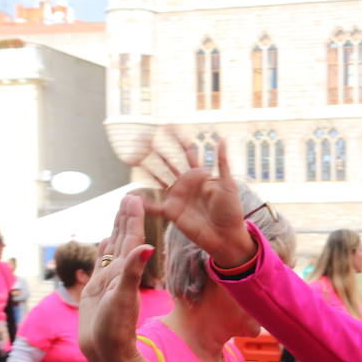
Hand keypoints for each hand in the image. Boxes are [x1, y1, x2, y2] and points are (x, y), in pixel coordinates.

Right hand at [79, 198, 150, 361]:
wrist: (107, 353)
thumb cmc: (115, 328)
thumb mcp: (124, 297)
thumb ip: (133, 271)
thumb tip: (148, 246)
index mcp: (126, 271)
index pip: (131, 239)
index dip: (133, 219)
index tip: (136, 198)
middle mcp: (119, 274)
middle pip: (123, 240)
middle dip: (126, 218)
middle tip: (129, 196)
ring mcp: (108, 281)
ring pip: (112, 249)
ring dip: (115, 229)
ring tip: (119, 212)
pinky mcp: (97, 289)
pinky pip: (101, 263)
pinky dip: (103, 249)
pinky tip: (103, 240)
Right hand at [138, 131, 254, 267]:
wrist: (228, 236)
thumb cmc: (231, 211)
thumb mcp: (229, 184)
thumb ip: (222, 163)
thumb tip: (221, 139)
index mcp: (200, 175)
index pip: (186, 152)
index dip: (176, 139)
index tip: (166, 125)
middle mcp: (186, 184)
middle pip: (168, 162)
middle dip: (156, 149)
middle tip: (143, 136)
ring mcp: (177, 197)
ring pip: (158, 178)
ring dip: (146, 167)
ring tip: (132, 157)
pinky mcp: (172, 212)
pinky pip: (154, 206)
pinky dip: (142, 202)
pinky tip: (130, 195)